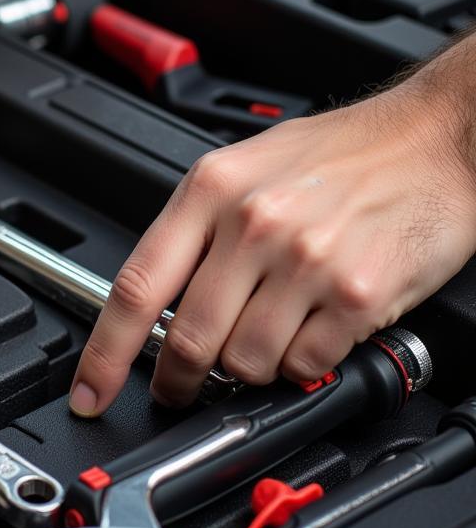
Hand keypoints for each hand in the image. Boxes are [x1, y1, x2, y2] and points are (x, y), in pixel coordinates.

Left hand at [70, 79, 475, 413]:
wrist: (436, 138)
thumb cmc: (342, 152)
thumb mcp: (245, 166)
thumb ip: (197, 227)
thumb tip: (159, 296)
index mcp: (211, 189)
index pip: (137, 286)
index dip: (105, 352)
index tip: (90, 389)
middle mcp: (253, 223)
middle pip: (188, 340)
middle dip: (179, 379)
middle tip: (183, 384)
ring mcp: (306, 260)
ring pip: (245, 363)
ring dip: (250, 367)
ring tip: (271, 333)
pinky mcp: (357, 293)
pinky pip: (304, 364)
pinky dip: (301, 363)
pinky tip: (314, 328)